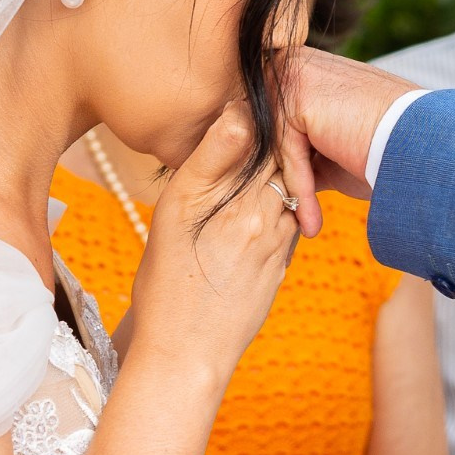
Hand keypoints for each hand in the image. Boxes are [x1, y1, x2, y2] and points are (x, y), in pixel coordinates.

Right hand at [126, 99, 304, 379]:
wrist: (186, 357)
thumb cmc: (169, 286)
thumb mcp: (176, 215)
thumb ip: (211, 162)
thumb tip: (240, 112)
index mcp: (249, 203)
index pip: (273, 140)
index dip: (265, 115)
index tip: (253, 96)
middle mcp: (274, 222)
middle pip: (285, 163)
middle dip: (274, 141)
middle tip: (258, 117)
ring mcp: (280, 248)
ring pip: (285, 192)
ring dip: (273, 174)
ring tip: (249, 160)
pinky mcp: (278, 269)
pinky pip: (282, 223)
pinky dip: (269, 207)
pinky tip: (247, 208)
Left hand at [272, 49, 420, 229]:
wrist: (423, 143)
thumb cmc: (387, 148)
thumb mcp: (334, 150)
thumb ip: (303, 152)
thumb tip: (277, 179)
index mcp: (306, 68)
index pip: (277, 121)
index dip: (283, 164)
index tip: (290, 206)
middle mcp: (296, 62)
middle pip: (269, 131)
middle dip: (278, 177)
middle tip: (288, 220)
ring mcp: (294, 74)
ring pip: (277, 144)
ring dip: (292, 190)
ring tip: (304, 228)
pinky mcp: (297, 96)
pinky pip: (289, 152)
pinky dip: (302, 189)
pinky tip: (312, 223)